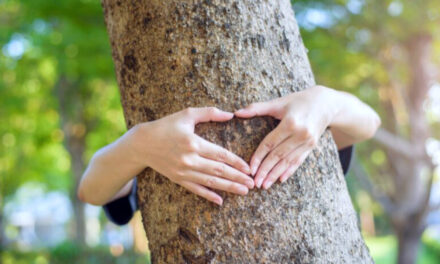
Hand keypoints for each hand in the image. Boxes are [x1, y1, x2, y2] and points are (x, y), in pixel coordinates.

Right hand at [134, 107, 253, 204]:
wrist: (142, 144)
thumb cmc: (165, 126)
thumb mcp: (186, 114)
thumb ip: (209, 113)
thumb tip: (230, 114)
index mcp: (194, 143)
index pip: (221, 155)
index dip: (236, 163)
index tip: (249, 168)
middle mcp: (190, 160)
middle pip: (219, 171)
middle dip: (238, 178)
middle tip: (253, 184)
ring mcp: (183, 172)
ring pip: (210, 182)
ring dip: (229, 188)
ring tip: (244, 191)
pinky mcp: (178, 179)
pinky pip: (196, 189)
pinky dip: (208, 195)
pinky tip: (220, 201)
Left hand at [235, 86, 336, 188]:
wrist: (327, 103)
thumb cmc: (298, 100)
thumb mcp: (279, 102)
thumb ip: (257, 108)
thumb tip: (237, 113)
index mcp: (290, 123)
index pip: (270, 144)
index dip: (259, 157)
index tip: (250, 169)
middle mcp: (300, 134)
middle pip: (278, 155)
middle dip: (265, 170)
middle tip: (255, 183)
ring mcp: (308, 142)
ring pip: (288, 161)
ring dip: (275, 174)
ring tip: (265, 185)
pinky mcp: (312, 146)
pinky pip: (299, 161)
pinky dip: (289, 171)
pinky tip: (281, 179)